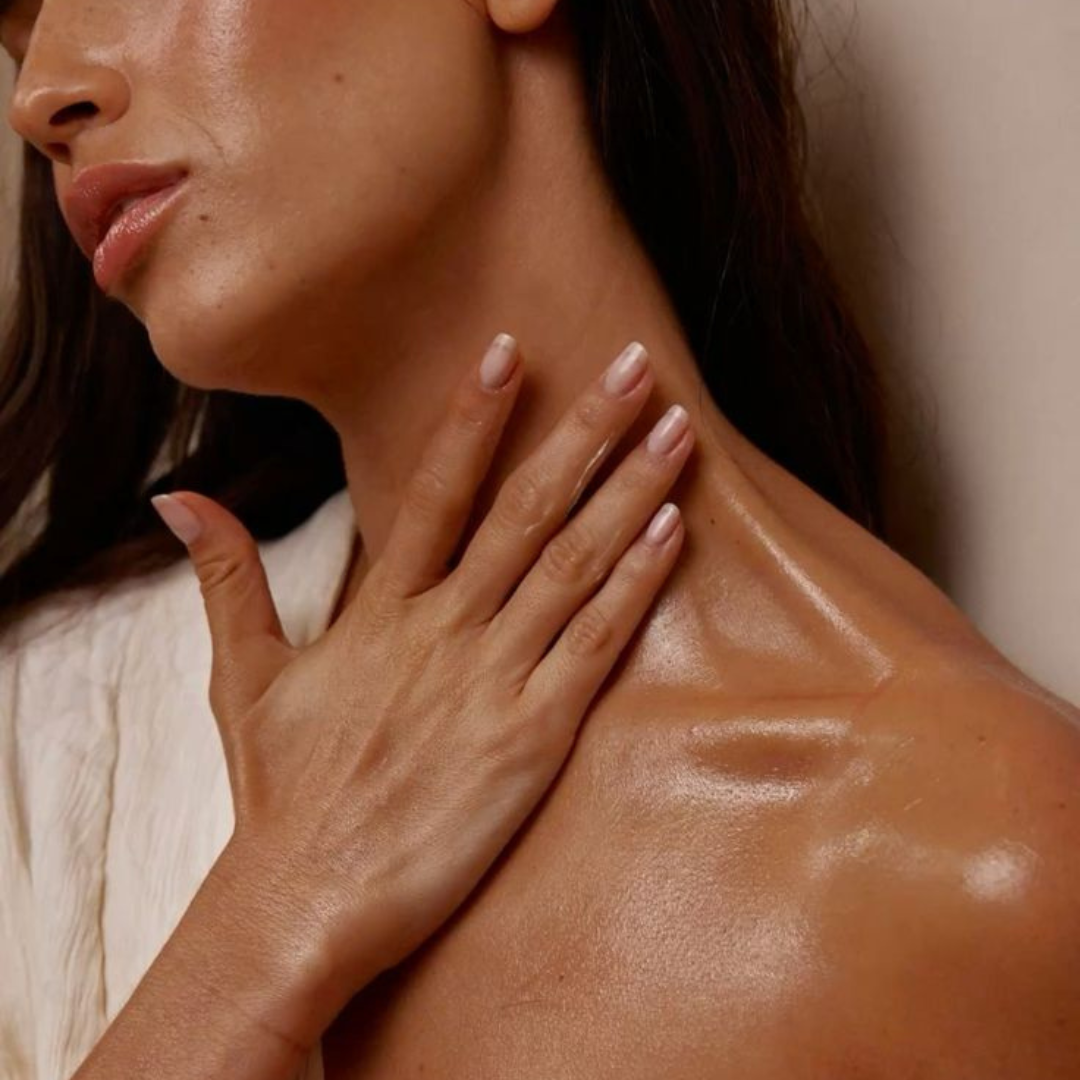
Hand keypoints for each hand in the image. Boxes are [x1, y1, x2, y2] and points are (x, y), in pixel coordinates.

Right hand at [149, 333, 692, 1029]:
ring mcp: (491, 682)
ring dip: (628, 493)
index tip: (510, 350)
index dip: (473, 417)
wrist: (306, 903)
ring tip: (674, 429)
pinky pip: (593, 647)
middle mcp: (441, 631)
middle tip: (631, 362)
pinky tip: (671, 532)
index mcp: (380, 613)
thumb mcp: (242, 678)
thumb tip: (177, 499)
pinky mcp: (532, 739)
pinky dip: (634, 587)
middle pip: (523, 511)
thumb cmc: (282, 793)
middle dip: (581, 430)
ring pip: (571, 567)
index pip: (432, 491)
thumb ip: (226, 578)